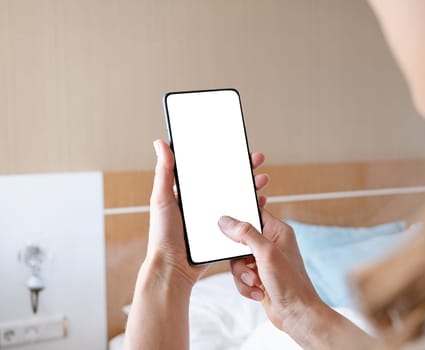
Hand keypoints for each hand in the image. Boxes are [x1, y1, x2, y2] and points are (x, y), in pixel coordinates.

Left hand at [146, 139, 268, 286]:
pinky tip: (261, 204)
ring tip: (262, 180)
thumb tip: (160, 142)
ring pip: (238, 199)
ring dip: (252, 189)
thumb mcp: (162, 199)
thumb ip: (164, 172)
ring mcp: (215, 219)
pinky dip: (252, 211)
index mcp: (190, 194)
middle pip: (229, 183)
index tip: (239, 150)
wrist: (174, 269)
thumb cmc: (163, 235)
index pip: (212, 171)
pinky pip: (241, 220)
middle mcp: (204, 205)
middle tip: (257, 161)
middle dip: (245, 171)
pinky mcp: (223, 234)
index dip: (227, 159)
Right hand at [218, 210, 321, 333]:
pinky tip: (258, 292)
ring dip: (242, 274)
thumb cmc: (290, 283)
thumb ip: (246, 234)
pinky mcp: (258, 276)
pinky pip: (240, 276)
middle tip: (247, 265)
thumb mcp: (266, 253)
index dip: (240, 217)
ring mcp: (263, 261)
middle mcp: (270, 244)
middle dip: (239, 257)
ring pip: (237, 260)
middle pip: (240, 240)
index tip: (228, 226)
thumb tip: (227, 221)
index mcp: (277, 231)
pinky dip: (245, 286)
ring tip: (255, 282)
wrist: (296, 314)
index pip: (255, 213)